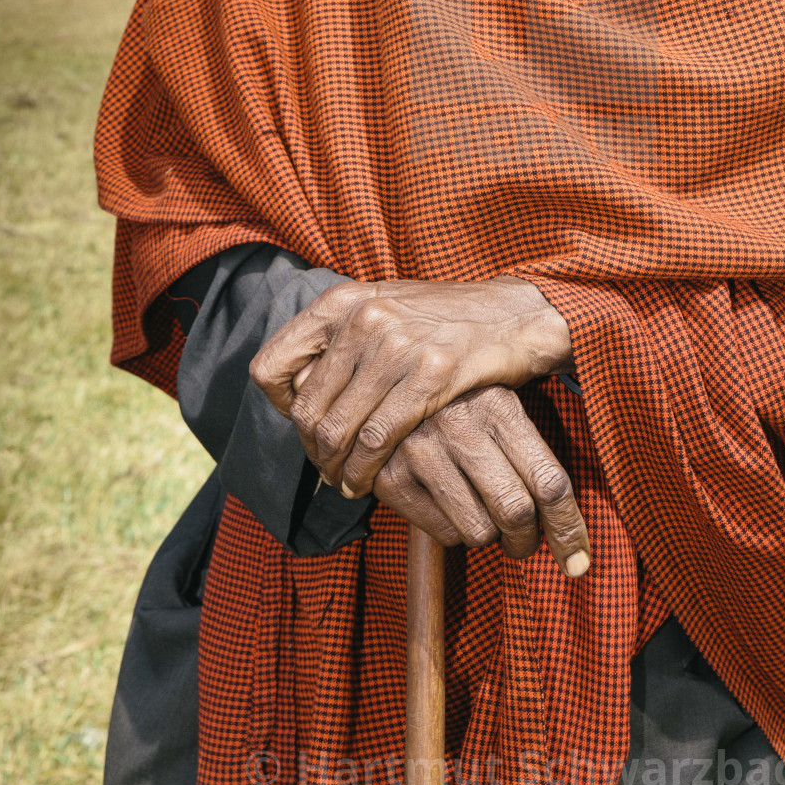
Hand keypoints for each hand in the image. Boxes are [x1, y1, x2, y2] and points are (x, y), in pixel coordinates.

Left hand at [249, 276, 571, 495]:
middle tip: (325, 470)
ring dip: (335, 469)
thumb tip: (291, 388)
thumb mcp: (381, 310)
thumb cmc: (443, 320)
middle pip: (306, 409)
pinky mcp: (431, 374)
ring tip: (344, 482)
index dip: (278, 406)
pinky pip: (377, 439)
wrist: (513, 315)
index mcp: (342, 301)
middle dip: (312, 450)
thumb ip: (339, 340)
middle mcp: (363, 318)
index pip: (271, 366)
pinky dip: (364, 471)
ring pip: (338, 430)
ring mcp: (397, 344)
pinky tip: (367, 483)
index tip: (303, 425)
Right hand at [371, 386, 590, 577]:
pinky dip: (453, 531)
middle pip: (516, 511)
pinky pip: (443, 534)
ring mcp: (421, 450)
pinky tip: (447, 504)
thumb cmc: (460, 405)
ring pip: (479, 531)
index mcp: (498, 403)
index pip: (549, 480)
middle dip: (527, 541)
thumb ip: (535, 444)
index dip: (569, 529)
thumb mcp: (498, 401)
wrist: (380, 389)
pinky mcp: (391, 478)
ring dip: (489, 536)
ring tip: (482, 513)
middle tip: (523, 541)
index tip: (578, 561)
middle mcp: (460, 424)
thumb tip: (573, 509)